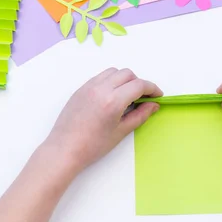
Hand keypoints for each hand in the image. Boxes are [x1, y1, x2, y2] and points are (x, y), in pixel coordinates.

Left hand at [45, 68, 162, 173]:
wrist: (64, 150)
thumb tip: (153, 105)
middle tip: (143, 98)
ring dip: (124, 79)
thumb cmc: (93, 146)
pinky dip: (111, 81)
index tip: (158, 96)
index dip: (152, 88)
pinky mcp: (80, 89)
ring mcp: (89, 87)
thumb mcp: (121, 132)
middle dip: (139, 83)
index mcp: (113, 101)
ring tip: (126, 96)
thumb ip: (140, 115)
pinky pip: (100, 77)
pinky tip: (111, 96)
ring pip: (113, 72)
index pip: (139, 85)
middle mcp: (101, 88)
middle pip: (127, 74)